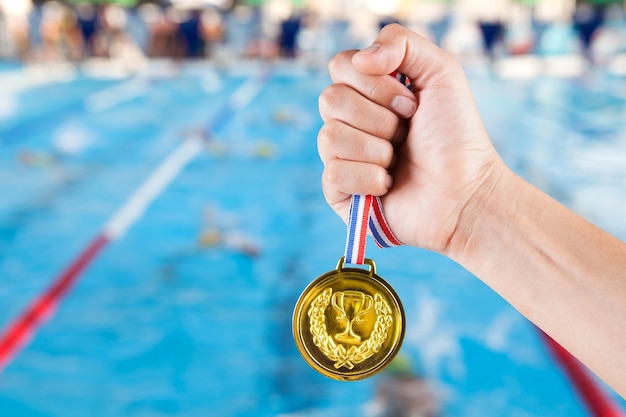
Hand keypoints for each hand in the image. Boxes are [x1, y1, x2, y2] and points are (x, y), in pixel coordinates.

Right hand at [318, 24, 504, 252]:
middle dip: (379, 118)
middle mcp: (350, 121)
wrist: (465, 192)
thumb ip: (402, 43)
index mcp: (368, 92)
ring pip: (329, 137)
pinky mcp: (339, 193)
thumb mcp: (442, 73)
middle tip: (407, 133)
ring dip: (377, 150)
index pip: (340, 66)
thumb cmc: (456, 136)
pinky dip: (368, 179)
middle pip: (330, 100)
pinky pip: (333, 174)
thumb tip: (359, 59)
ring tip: (399, 161)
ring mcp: (342, 157)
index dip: (375, 83)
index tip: (411, 104)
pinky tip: (388, 185)